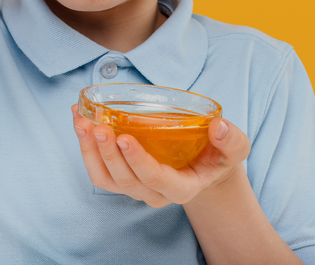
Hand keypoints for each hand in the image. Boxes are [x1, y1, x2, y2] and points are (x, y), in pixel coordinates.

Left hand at [71, 104, 250, 207]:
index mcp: (182, 188)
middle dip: (107, 152)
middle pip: (125, 180)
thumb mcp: (234, 148)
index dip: (138, 161)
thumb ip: (231, 140)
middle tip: (95, 125)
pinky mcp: (123, 178)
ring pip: (106, 179)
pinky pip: (99, 170)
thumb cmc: (218, 155)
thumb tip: (219, 127)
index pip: (156, 179)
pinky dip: (86, 147)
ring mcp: (137, 188)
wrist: (205, 166)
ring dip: (89, 151)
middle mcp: (155, 194)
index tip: (124, 137)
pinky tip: (80, 121)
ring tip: (80, 122)